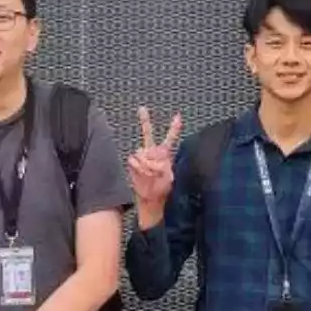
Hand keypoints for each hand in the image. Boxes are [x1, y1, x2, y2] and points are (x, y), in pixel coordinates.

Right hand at [128, 107, 182, 227]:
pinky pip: (134, 160)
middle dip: (145, 121)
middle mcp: (153, 153)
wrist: (151, 201)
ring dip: (146, 163)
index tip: (178, 116)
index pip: (170, 139)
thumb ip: (163, 166)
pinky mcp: (133, 164)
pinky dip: (139, 167)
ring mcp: (142, 158)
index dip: (174, 128)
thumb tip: (152, 159)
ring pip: (141, 151)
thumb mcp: (170, 178)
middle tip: (142, 109)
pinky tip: (143, 175)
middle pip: (148, 133)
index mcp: (165, 155)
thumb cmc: (163, 191)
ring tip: (151, 174)